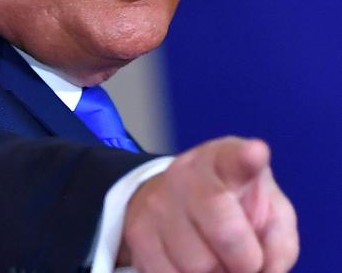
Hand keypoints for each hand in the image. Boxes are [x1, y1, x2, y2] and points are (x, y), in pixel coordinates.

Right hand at [118, 137, 298, 272]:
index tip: (256, 154)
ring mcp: (157, 202)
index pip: (235, 159)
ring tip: (216, 260)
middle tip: (246, 262)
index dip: (248, 159)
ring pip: (198, 265)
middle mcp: (186, 174)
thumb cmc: (234, 208)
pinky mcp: (137, 232)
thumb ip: (277, 237)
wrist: (172, 201)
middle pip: (223, 231)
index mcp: (225, 160)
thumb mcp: (268, 212)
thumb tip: (264, 268)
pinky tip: (190, 264)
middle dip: (245, 261)